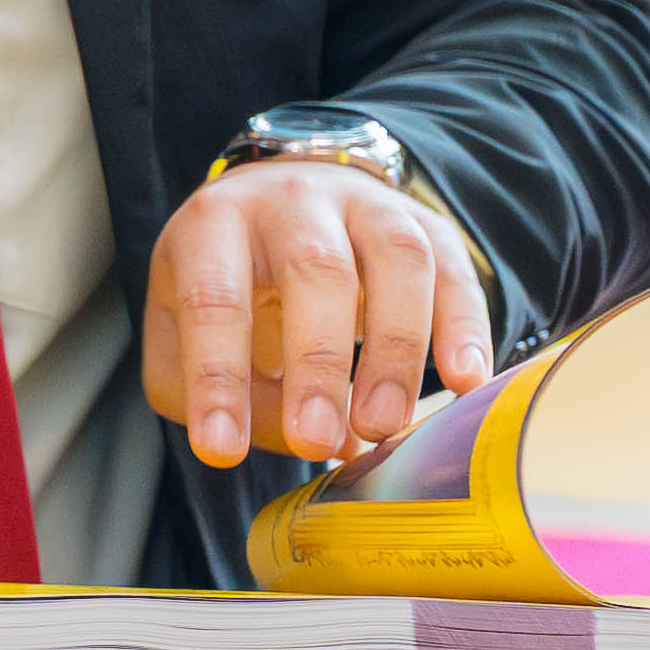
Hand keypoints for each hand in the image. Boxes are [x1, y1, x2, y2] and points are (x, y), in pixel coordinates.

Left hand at [144, 157, 489, 467]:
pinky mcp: (426, 225)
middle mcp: (292, 199)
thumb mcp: (183, 330)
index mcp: (214, 224)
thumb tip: (300, 438)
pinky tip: (466, 383)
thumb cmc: (229, 284)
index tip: (224, 451)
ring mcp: (366, 205)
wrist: (285, 200)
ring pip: (395, 259)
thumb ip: (210, 390)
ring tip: (383, 426)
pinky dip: (464, 328)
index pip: (213, 300)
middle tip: (314, 439)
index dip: (216, 379)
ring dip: (394, 350)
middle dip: (316, 363)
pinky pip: (453, 271)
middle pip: (314, 268)